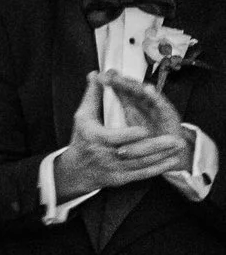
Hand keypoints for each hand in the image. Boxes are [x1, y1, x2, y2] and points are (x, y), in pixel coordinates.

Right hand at [56, 75, 191, 195]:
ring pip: (141, 163)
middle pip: (133, 152)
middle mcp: (105, 155)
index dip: (130, 135)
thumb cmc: (82, 139)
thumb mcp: (83, 116)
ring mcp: (115, 169)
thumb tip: (96, 75)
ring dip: (162, 156)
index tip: (145, 129)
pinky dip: (159, 168)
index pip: (115, 137)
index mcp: (95, 138)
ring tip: (176, 146)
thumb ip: (92, 96)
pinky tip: (171, 161)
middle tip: (173, 139)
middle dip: (155, 146)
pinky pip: (143, 174)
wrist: (77, 169)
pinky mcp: (122, 178)